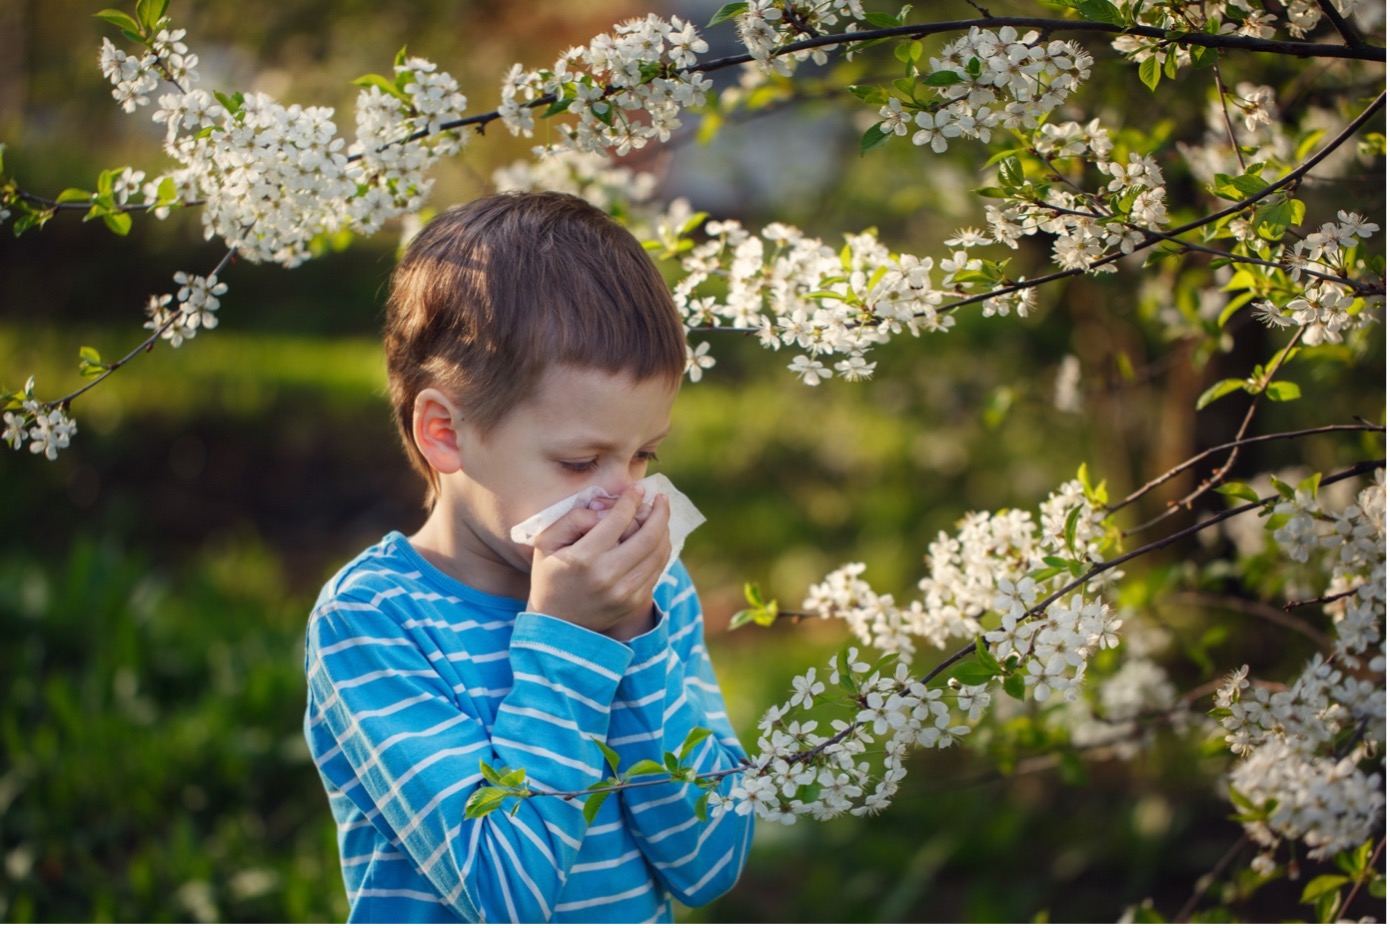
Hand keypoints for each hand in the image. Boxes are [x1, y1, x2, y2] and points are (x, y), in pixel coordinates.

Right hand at [526, 486, 670, 636]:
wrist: (556, 626)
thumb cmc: (550, 576)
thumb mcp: (546, 543)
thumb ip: (572, 519)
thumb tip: (604, 508)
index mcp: (583, 559)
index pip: (618, 520)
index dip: (631, 500)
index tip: (637, 489)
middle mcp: (607, 576)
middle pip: (648, 535)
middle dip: (659, 511)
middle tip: (661, 498)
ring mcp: (624, 592)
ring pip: (658, 552)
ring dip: (664, 529)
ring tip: (660, 515)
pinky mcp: (634, 601)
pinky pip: (657, 569)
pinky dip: (661, 549)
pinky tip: (657, 537)